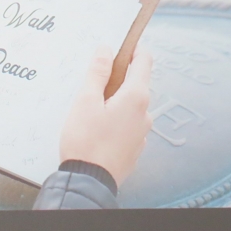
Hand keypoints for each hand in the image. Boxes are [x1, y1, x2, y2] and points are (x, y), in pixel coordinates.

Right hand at [60, 45, 152, 186]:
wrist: (89, 181)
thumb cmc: (85, 142)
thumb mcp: (85, 101)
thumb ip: (97, 74)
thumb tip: (105, 51)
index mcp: (136, 97)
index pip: (144, 61)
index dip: (132, 50)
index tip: (119, 49)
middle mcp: (145, 114)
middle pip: (136, 85)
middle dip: (117, 80)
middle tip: (93, 86)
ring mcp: (141, 133)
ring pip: (131, 108)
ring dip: (115, 104)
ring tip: (91, 114)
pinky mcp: (134, 149)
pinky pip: (127, 127)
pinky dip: (115, 123)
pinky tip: (97, 132)